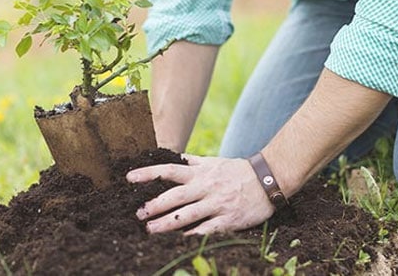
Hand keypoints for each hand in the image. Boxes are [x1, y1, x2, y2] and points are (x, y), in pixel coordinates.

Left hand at [126, 154, 274, 234]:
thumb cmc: (237, 171)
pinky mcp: (228, 219)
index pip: (169, 170)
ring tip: (150, 230)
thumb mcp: (214, 162)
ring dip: (167, 223)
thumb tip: (174, 155)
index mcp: (200, 173)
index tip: (129, 177)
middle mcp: (206, 187)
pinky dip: (193, 235)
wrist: (268, 180)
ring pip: (188, 214)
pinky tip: (179, 241)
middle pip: (175, 195)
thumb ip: (193, 162)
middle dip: (154, 205)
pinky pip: (207, 229)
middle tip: (138, 214)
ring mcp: (217, 204)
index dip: (148, 173)